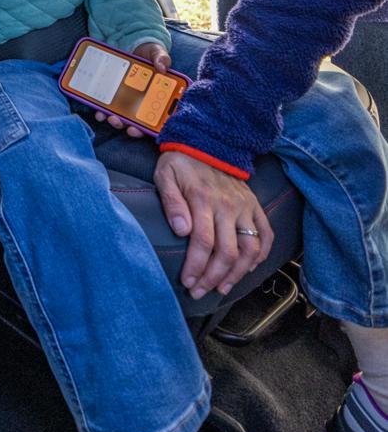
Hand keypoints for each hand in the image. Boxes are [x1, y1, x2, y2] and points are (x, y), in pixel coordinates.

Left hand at [94, 42, 171, 138]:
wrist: (136, 46)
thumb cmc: (151, 54)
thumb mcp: (158, 53)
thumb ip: (162, 59)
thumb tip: (162, 67)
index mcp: (154, 98)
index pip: (151, 119)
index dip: (143, 128)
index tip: (134, 129)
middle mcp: (141, 102)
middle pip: (134, 121)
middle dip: (124, 124)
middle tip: (116, 121)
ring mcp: (127, 99)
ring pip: (120, 116)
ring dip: (112, 119)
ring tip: (106, 116)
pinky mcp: (115, 93)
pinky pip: (109, 104)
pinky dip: (102, 108)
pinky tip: (97, 107)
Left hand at [154, 150, 272, 298]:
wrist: (206, 140)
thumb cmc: (181, 162)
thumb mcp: (165, 176)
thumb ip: (172, 204)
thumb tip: (181, 231)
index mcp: (204, 199)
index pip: (203, 242)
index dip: (196, 267)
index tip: (188, 282)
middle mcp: (228, 205)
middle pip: (227, 252)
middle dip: (213, 277)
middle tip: (200, 291)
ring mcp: (245, 206)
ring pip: (250, 249)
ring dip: (238, 274)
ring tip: (222, 287)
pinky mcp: (255, 205)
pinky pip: (266, 234)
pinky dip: (261, 256)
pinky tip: (247, 269)